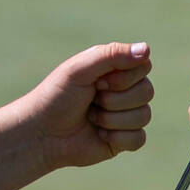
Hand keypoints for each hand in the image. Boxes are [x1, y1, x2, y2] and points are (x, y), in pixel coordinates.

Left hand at [13, 42, 153, 170]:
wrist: (42, 134)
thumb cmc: (57, 97)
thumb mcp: (80, 69)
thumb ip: (112, 55)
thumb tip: (147, 49)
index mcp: (115, 71)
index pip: (143, 66)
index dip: (124, 77)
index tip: (99, 81)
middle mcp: (125, 92)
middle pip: (147, 91)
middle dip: (115, 99)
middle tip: (92, 101)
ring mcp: (126, 116)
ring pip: (144, 116)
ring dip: (112, 119)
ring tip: (91, 118)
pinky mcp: (125, 140)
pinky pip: (139, 138)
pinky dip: (117, 137)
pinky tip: (99, 135)